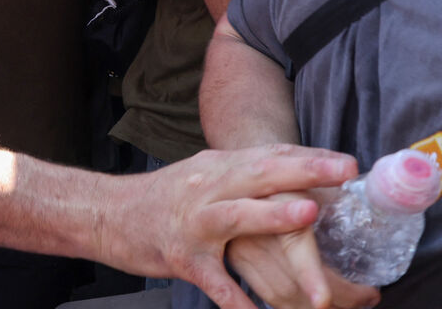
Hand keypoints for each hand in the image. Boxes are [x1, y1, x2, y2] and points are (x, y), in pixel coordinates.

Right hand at [101, 144, 357, 308]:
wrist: (104, 213)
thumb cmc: (159, 199)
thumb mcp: (200, 175)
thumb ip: (240, 176)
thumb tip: (293, 176)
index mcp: (215, 168)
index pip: (266, 155)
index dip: (308, 157)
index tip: (347, 162)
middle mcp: (205, 188)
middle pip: (257, 174)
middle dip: (303, 171)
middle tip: (342, 171)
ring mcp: (192, 223)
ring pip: (235, 216)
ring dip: (272, 215)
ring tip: (307, 214)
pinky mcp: (179, 257)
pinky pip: (212, 279)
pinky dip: (234, 297)